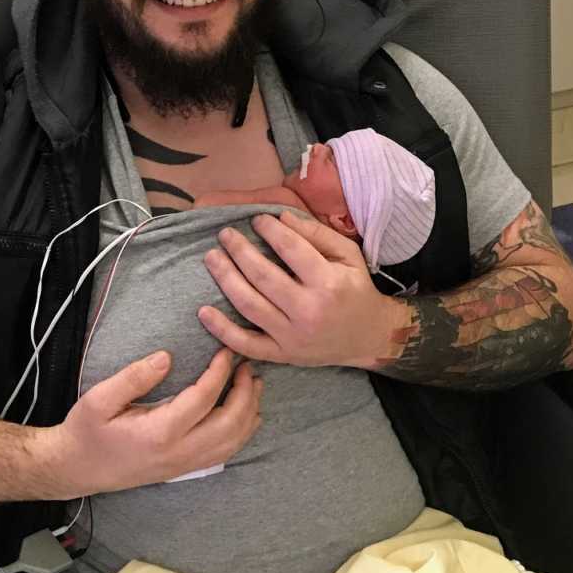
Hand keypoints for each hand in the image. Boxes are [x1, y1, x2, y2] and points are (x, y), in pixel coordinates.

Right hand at [54, 348, 262, 496]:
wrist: (76, 468)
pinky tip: (246, 416)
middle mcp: (177, 453)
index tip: (227, 352)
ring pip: (231, 443)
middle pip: (228, 424)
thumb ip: (134, 377)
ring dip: (248, 413)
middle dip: (245, 393)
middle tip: (247, 367)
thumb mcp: (99, 398)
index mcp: (159, 433)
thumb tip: (166, 357)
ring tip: (254, 385)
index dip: (220, 373)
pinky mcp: (183, 469)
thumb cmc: (87, 431)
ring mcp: (183, 465)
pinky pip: (223, 453)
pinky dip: (241, 434)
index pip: (203, 399)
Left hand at [198, 212, 406, 369]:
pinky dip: (222, 330)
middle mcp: (309, 311)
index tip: (256, 220)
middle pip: (263, 277)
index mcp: (328, 283)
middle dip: (239, 251)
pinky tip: (203, 311)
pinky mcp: (282, 355)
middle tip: (225, 234)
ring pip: (249, 307)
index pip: (291, 250)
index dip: (269, 231)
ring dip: (225, 280)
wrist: (368, 337)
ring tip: (212, 257)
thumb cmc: (355, 289)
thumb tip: (279, 217)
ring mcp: (293, 337)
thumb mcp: (348, 255)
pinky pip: (246, 344)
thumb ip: (316, 234)